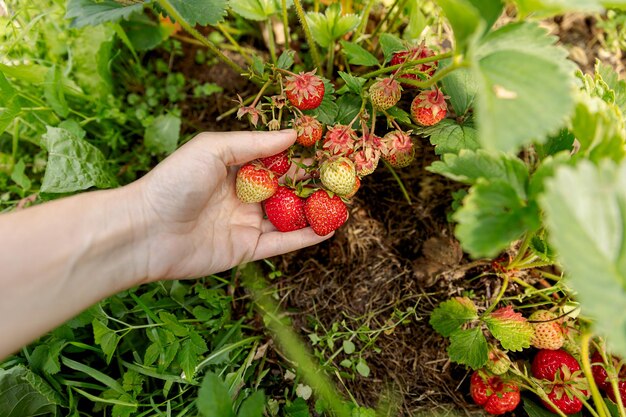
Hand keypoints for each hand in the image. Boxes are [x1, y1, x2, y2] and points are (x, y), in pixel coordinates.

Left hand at [133, 130, 330, 280]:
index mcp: (233, 168)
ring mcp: (245, 223)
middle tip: (343, 176)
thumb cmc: (173, 182)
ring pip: (287, 216)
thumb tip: (293, 135)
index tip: (327, 147)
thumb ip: (253, 143)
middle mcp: (242, 195)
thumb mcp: (212, 149)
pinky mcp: (246, 249)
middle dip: (313, 183)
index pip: (275, 159)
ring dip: (314, 210)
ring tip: (344, 202)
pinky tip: (327, 228)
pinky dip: (304, 237)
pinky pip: (281, 242)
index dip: (300, 154)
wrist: (145, 231)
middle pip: (286, 188)